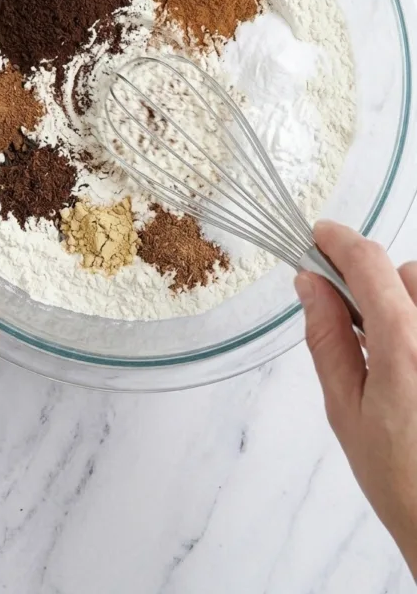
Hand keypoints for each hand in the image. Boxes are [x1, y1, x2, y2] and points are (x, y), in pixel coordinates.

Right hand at [296, 221, 416, 577]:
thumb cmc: (401, 480)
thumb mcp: (346, 410)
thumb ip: (327, 337)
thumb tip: (311, 284)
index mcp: (405, 347)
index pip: (370, 264)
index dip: (340, 242)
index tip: (319, 237)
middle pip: (405, 273)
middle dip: (376, 286)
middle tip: (357, 326)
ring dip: (407, 306)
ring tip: (395, 360)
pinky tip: (412, 372)